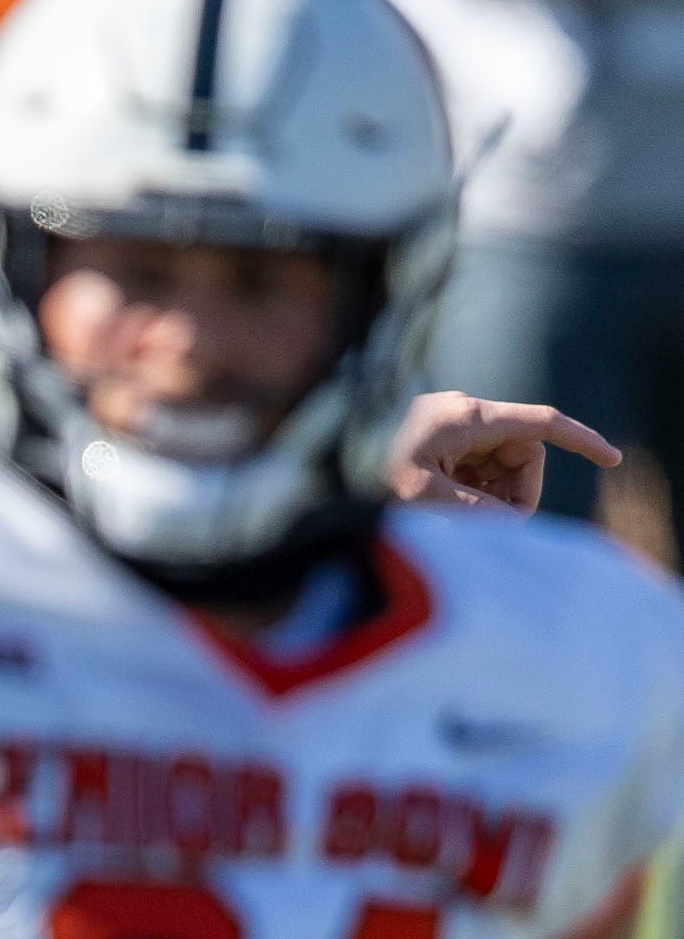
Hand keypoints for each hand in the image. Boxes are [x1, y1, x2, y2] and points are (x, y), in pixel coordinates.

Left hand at [384, 391, 619, 512]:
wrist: (326, 467)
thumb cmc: (366, 476)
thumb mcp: (421, 496)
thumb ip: (475, 509)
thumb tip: (510, 523)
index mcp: (467, 417)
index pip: (541, 422)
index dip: (581, 440)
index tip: (612, 459)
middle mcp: (464, 412)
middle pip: (522, 453)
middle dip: (516, 491)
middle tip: (495, 525)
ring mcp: (454, 423)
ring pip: (502, 464)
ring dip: (494, 494)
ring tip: (459, 515)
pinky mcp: (444, 436)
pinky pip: (481, 465)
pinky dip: (476, 489)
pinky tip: (448, 504)